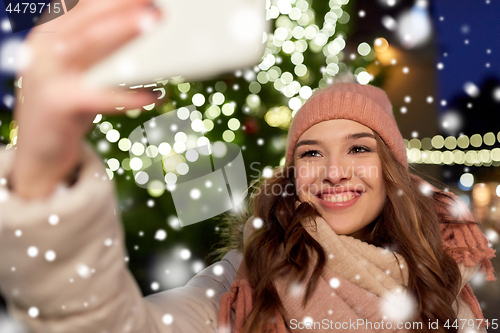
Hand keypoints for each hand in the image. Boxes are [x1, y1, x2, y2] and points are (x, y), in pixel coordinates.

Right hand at [10, 0, 160, 198]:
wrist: (39, 152)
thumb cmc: (69, 106)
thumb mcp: (79, 72)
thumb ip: (101, 50)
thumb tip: (142, 29)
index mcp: (50, 37)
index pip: (84, 9)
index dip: (114, 0)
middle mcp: (44, 50)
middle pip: (89, 22)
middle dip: (123, 8)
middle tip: (156, 4)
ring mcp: (47, 76)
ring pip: (91, 46)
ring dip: (125, 32)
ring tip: (154, 22)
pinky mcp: (58, 105)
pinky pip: (100, 97)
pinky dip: (129, 95)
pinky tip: (154, 94)